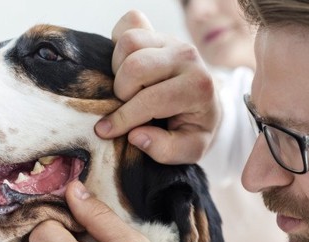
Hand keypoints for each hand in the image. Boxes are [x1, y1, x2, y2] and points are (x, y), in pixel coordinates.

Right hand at [94, 10, 220, 164]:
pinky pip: (128, 24)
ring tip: (128, 89)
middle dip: (121, 92)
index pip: (150, 100)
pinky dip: (118, 45)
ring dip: (118, 69)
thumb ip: (166, 150)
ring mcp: (172, 39)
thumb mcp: (189, 150)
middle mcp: (188, 56)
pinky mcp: (158, 31)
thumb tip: (135, 135)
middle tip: (126, 106)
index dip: (124, 119)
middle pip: (135, 66)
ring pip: (128, 42)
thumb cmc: (193, 128)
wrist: (203, 103)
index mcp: (199, 87)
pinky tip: (126, 67)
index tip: (106, 131)